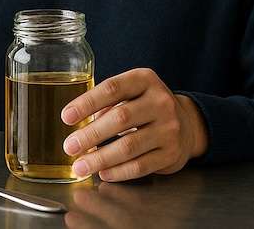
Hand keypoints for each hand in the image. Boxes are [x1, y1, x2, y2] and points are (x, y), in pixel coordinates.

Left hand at [60, 68, 207, 181]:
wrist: (187, 124)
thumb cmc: (146, 106)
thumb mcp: (131, 93)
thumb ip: (107, 103)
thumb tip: (78, 126)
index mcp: (145, 80)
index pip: (112, 88)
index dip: (86, 103)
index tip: (66, 117)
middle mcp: (160, 102)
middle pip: (120, 118)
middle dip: (91, 135)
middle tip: (69, 146)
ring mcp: (169, 129)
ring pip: (129, 146)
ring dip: (100, 158)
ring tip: (80, 165)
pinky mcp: (171, 153)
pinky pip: (140, 165)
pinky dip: (118, 171)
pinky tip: (103, 173)